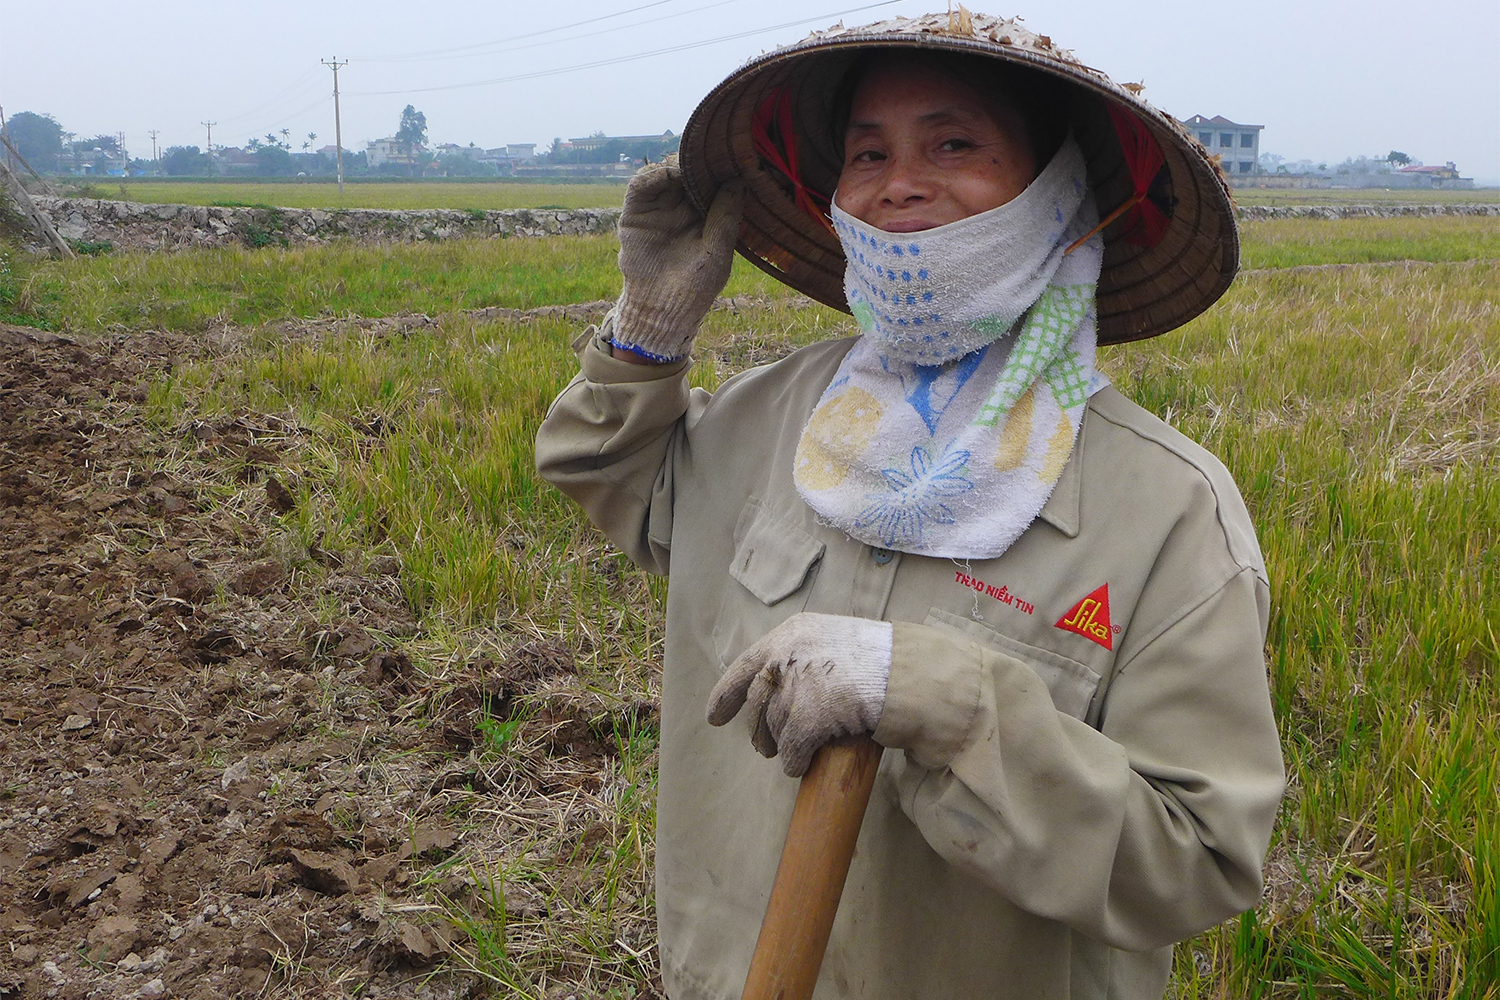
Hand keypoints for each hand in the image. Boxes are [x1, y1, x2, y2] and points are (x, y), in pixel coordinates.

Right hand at [609, 159, 743, 362]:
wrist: (662, 311)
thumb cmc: (695, 287)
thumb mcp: (718, 251)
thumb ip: (726, 216)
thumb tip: (739, 180)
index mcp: (706, 216)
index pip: (713, 183)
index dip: (721, 170)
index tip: (734, 157)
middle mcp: (682, 208)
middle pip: (689, 173)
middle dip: (699, 161)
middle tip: (712, 151)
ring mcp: (658, 209)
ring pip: (666, 173)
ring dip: (677, 163)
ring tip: (691, 161)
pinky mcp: (635, 213)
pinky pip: (641, 186)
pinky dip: (654, 174)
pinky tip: (669, 172)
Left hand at [707, 613, 891, 776]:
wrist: (910, 675)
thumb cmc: (883, 661)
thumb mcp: (835, 642)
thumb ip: (806, 658)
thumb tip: (786, 691)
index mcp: (791, 634)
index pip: (745, 666)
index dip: (726, 695)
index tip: (715, 717)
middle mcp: (786, 657)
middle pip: (757, 703)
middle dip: (758, 730)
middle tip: (764, 748)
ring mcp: (795, 688)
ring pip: (773, 729)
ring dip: (780, 748)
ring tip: (793, 755)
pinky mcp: (807, 719)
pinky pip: (790, 751)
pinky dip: (793, 762)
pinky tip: (801, 766)